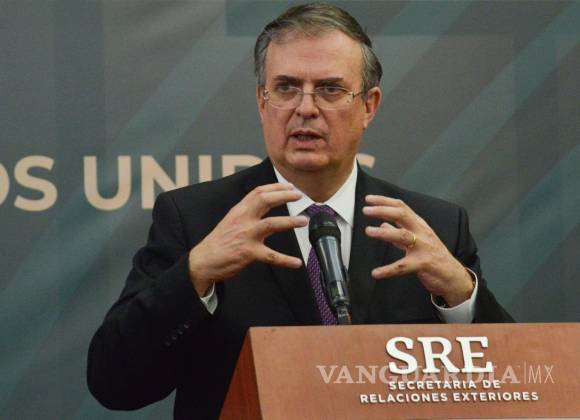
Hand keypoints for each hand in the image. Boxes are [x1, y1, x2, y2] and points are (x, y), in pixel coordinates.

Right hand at [188, 183, 307, 295]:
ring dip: (290, 221)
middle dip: (284, 196)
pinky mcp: (248, 253)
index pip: (259, 192)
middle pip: (265, 200)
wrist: (203, 260)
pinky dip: (286, 260)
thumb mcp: (231, 220)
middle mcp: (243, 220)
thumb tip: (265, 202)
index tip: (290, 186)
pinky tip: (296, 262)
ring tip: (303, 221)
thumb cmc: (220, 241)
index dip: (276, 187)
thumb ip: (247, 211)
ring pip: (271, 224)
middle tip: (299, 196)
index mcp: (239, 210)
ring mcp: (246, 236)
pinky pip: (271, 256)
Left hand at [363, 195, 473, 306]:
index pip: (401, 207)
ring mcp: (423, 247)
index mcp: (419, 225)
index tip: (369, 199)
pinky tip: (376, 273)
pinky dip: (388, 270)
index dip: (384, 201)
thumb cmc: (435, 256)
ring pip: (402, 235)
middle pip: (402, 215)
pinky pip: (403, 266)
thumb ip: (400, 230)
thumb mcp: (418, 239)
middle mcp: (421, 233)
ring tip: (368, 231)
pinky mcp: (423, 264)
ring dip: (384, 232)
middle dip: (383, 210)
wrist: (453, 276)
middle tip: (366, 210)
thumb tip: (384, 223)